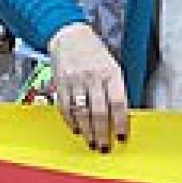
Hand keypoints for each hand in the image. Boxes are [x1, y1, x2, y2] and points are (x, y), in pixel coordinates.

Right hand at [47, 23, 128, 151]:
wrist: (69, 35)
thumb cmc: (95, 53)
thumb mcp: (113, 67)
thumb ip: (116, 90)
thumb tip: (121, 118)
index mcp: (111, 73)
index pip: (118, 103)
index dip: (120, 123)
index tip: (121, 137)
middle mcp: (92, 76)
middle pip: (98, 111)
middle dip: (101, 133)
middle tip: (104, 147)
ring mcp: (75, 80)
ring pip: (81, 112)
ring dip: (86, 131)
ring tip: (90, 141)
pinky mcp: (60, 82)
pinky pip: (65, 107)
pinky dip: (70, 120)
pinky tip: (76, 128)